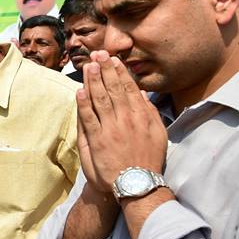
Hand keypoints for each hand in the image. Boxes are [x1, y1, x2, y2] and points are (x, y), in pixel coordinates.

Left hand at [77, 51, 166, 191]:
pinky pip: (89, 118)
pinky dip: (83, 104)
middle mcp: (126, 120)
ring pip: (100, 100)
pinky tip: (80, 91)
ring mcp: (110, 129)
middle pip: (112, 90)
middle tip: (98, 54)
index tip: (114, 60)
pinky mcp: (97, 140)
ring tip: (89, 66)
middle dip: (105, 70)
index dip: (120, 73)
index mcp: (141, 116)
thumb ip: (150, 113)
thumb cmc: (148, 159)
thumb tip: (142, 95)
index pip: (128, 89)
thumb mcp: (158, 134)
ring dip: (93, 81)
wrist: (137, 184)